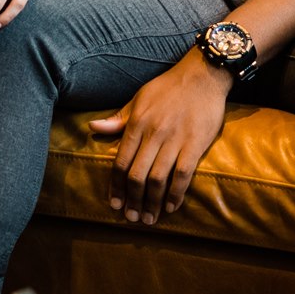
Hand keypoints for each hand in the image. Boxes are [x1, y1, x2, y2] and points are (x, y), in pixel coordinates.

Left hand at [88, 51, 231, 226]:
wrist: (202, 75)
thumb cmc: (168, 88)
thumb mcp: (139, 98)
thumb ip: (118, 118)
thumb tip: (92, 126)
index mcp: (137, 123)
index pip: (120, 162)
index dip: (115, 187)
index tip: (114, 204)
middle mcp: (153, 133)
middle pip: (136, 175)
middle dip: (132, 201)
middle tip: (131, 218)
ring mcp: (175, 140)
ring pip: (157, 179)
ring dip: (151, 203)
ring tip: (149, 219)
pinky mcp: (195, 144)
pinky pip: (182, 174)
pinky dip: (175, 194)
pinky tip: (171, 206)